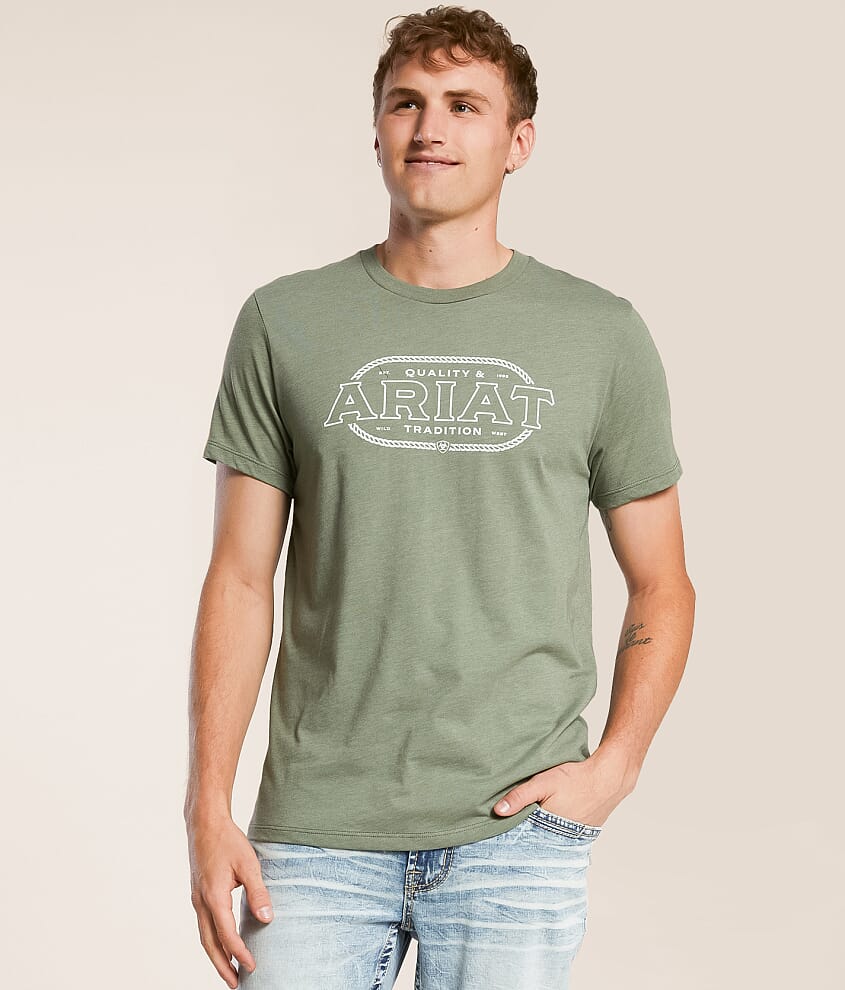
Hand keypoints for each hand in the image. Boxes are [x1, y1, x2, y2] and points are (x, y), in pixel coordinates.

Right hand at [186, 815, 273, 987]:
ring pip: (204, 937)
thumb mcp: (248, 864)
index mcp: (213, 897)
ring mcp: (196, 899)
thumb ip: (258, 892)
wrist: (204, 823)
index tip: (253, 967)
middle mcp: (201, 902)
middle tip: (236, 984)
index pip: (227, 935)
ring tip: (229, 971)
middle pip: (210, 944)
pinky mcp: (198, 894)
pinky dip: (213, 940)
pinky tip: (223, 943)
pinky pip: (204, 925)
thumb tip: (267, 919)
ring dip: (216, 956)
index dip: (240, 954)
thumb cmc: (228, 840)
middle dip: (222, 966)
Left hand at [492, 750, 634, 827]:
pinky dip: (555, 832)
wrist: (609, 778)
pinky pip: (564, 836)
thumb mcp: (543, 783)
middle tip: (510, 836)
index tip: (500, 838)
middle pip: (537, 842)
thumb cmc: (576, 779)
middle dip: (526, 839)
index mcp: (549, 830)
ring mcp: (575, 839)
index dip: (513, 838)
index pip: (525, 841)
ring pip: (550, 839)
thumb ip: (520, 796)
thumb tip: (497, 811)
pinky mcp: (583, 834)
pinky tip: (550, 823)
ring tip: (530, 830)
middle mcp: (562, 840)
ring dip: (541, 835)